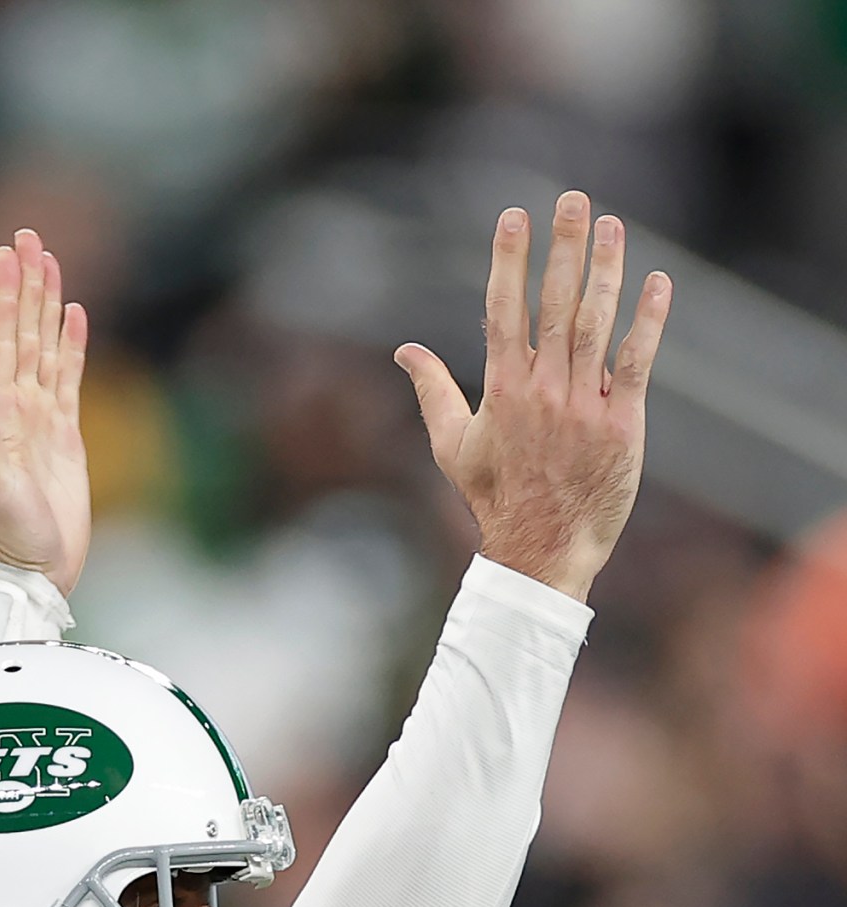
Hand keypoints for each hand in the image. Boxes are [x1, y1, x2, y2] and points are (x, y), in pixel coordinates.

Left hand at [0, 228, 89, 597]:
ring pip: (44, 347)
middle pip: (22, 331)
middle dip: (25, 284)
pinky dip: (72, 346)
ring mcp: (39, 421)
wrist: (32, 572)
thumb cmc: (8, 534)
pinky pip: (69, 379)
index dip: (4, 295)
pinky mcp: (65, 438)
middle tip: (29, 236)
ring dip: (47, 306)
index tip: (7, 252)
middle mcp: (14, 408)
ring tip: (51, 263)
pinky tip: (75, 318)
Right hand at [394, 193, 671, 601]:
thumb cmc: (495, 499)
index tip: (514, 217)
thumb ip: (432, 391)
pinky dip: (648, 323)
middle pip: (553, 304)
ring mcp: (583, 407)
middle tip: (574, 199)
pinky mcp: (621, 426)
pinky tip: (658, 282)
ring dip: (606, 271)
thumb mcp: (453, 446)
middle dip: (563, 248)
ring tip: (612, 225)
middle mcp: (542, 392)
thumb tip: (404, 351)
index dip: (508, 261)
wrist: (541, 552)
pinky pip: (637, 363)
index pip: (503, 312)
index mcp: (502, 392)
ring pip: (595, 325)